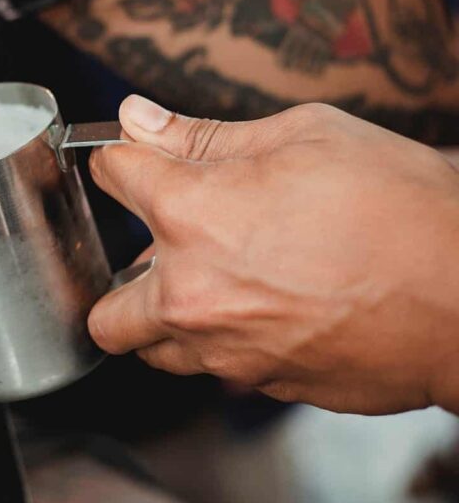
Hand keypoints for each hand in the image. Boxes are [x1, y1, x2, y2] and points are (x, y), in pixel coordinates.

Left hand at [89, 95, 458, 413]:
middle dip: (122, 279)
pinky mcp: (261, 384)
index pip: (112, 174)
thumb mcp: (304, 136)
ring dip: (166, 319)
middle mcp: (191, 292)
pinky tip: (268, 309)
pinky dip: (223, 343)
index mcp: (190, 213)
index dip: (121, 159)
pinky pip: (214, 368)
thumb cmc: (400, 205)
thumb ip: (202, 136)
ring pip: (153, 349)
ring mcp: (224, 350)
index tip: (132, 161)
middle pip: (103, 309)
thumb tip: (138, 118)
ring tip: (218, 284)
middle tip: (162, 252)